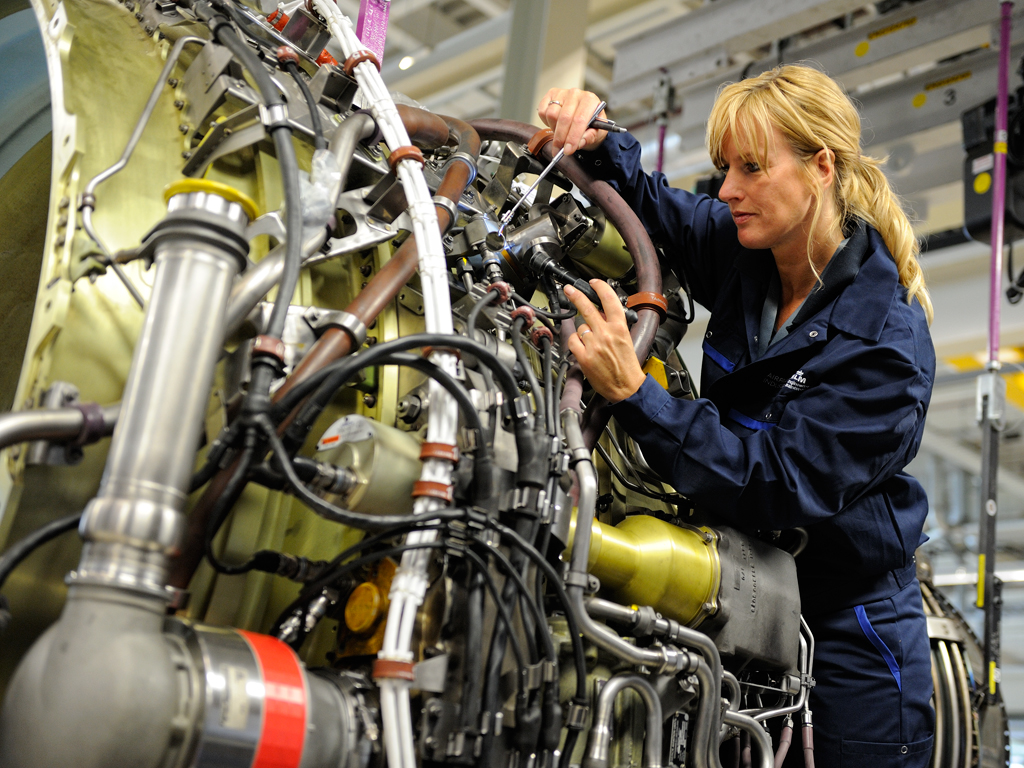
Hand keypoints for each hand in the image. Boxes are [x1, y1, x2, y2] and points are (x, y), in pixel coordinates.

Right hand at [537, 88, 608, 154]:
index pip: (579, 120)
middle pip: (564, 118)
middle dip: (561, 138)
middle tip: (560, 150)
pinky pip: (543, 112)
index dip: (573, 137)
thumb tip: (579, 143)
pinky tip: (555, 125)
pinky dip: (546, 122)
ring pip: (551, 114)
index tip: (568, 150)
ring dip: (554, 129)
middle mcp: (576, 94)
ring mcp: (562, 93)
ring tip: (561, 134)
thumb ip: (589, 137)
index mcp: (590, 100)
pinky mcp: (551, 95)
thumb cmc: (591, 123)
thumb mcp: (596, 132)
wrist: (584, 115)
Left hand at [564, 280, 646, 402]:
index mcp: (620, 328)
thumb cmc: (627, 367)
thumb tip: (601, 314)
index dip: (600, 288)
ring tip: (591, 343)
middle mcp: (606, 334)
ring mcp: (594, 345)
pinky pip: (573, 341)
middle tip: (569, 289)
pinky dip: (576, 343)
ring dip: (583, 332)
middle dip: (576, 295)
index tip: (594, 283)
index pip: (609, 300)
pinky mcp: (584, 357)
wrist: (626, 388)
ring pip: (580, 328)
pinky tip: (583, 348)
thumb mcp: (626, 339)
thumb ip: (613, 325)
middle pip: (587, 308)